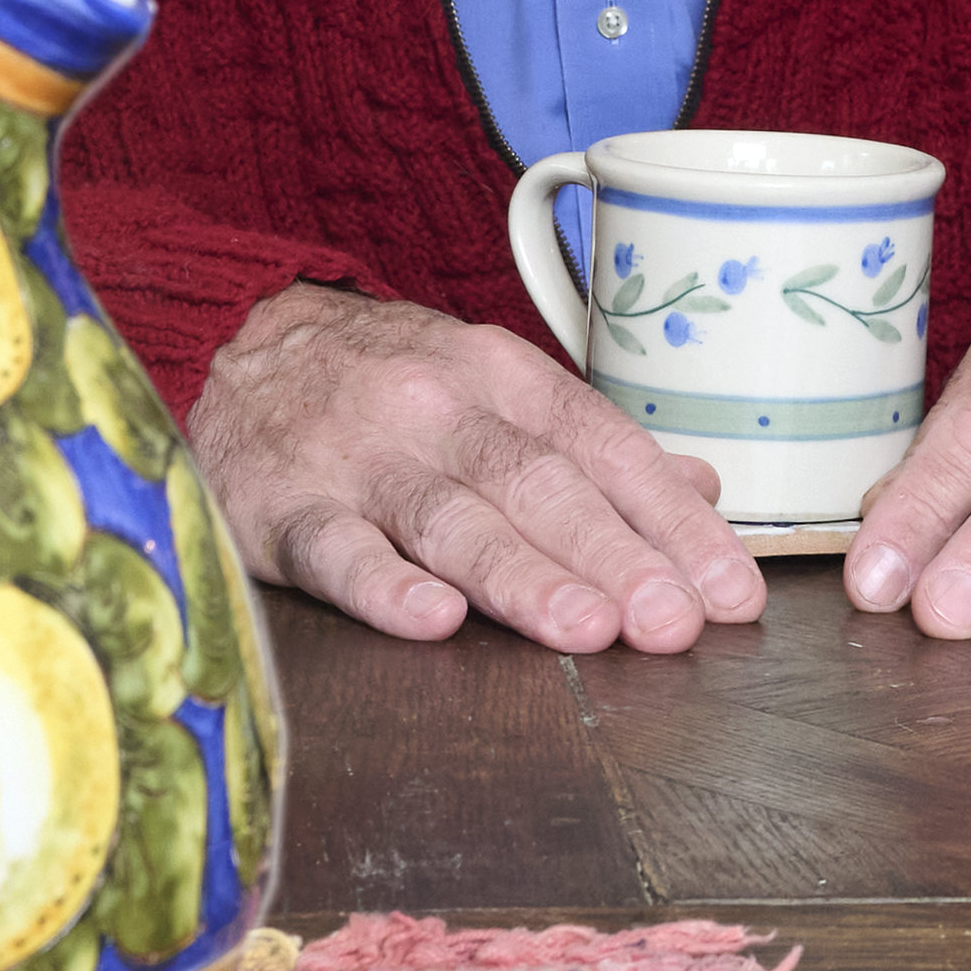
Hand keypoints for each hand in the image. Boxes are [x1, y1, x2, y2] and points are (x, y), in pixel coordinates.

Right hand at [185, 285, 766, 652]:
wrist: (238, 341)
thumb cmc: (390, 383)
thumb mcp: (498, 387)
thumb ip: (595, 445)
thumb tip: (701, 491)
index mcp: (507, 379)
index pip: (607, 449)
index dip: (673, 521)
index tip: (731, 590)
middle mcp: (442, 408)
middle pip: (541, 484)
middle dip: (616, 555)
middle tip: (676, 623)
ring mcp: (360, 456)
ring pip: (452, 517)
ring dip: (524, 576)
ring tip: (589, 629)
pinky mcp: (280, 506)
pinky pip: (335, 547)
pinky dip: (384, 586)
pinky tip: (434, 622)